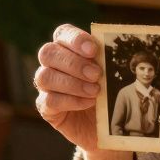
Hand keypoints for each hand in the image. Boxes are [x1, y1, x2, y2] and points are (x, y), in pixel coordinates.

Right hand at [35, 24, 102, 150]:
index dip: (75, 39)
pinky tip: (88, 102)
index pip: (62, 33)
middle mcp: (52, 64)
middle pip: (48, 53)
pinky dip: (71, 100)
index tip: (93, 50)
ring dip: (72, 83)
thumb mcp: (111, 75)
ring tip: (95, 91)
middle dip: (74, 63)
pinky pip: (49, 100)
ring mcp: (46, 86)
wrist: (107, 125)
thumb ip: (108, 60)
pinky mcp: (46, 107)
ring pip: (44, 76)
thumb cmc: (109, 93)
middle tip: (96, 74)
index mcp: (67, 48)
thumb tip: (115, 47)